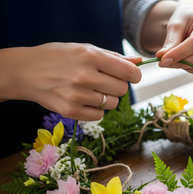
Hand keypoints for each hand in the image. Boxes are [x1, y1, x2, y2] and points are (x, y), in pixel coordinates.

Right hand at [0, 42, 141, 120]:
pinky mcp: (71, 111)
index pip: (128, 72)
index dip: (135, 75)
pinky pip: (99, 115)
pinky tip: (84, 100)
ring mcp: (77, 95)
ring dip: (107, 98)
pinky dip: (96, 109)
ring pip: (112, 104)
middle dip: (117, 86)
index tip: (131, 76)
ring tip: (91, 90)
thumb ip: (113, 57)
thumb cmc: (59, 57)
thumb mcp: (85, 49)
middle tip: (104, 81)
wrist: (25, 72)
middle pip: (122, 90)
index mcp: (91, 57)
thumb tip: (139, 62)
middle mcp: (85, 76)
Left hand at [155, 4, 192, 74]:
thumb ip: (171, 41)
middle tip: (164, 62)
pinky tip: (184, 60)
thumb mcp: (176, 25)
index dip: (180, 53)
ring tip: (175, 58)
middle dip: (183, 62)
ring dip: (186, 66)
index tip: (162, 60)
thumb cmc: (185, 21)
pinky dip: (191, 69)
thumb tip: (162, 57)